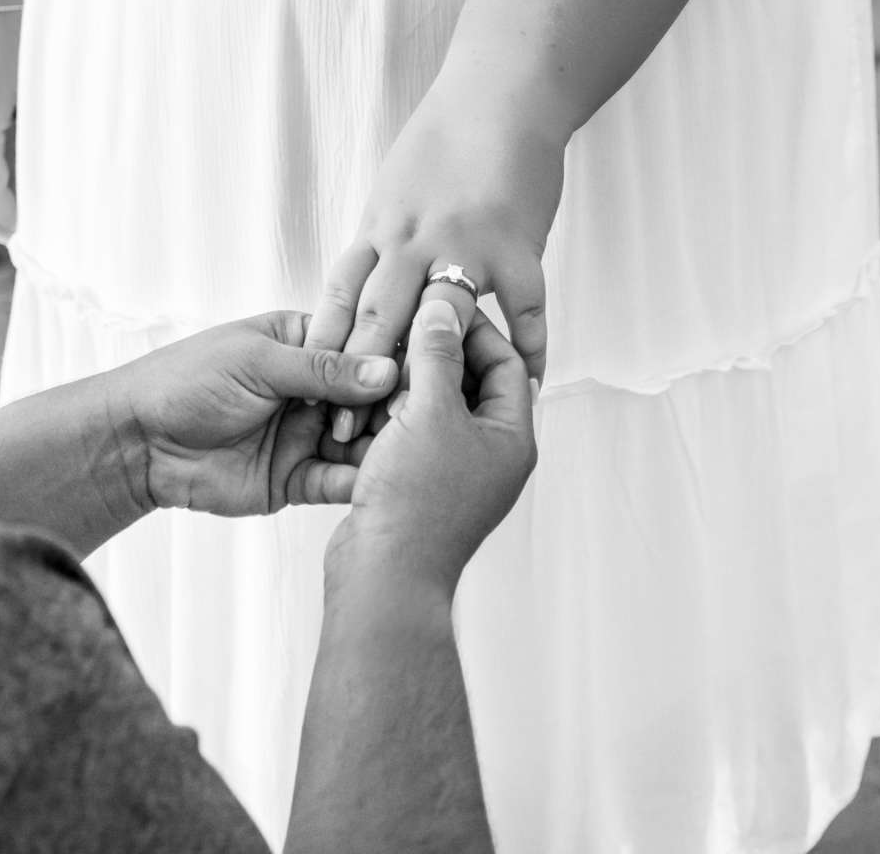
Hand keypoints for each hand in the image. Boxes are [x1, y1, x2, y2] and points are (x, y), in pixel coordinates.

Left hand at [117, 313, 400, 519]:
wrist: (139, 440)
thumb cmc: (188, 380)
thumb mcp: (257, 361)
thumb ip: (321, 369)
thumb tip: (386, 370)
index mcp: (303, 344)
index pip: (360, 348)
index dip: (390, 359)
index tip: (425, 369)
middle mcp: (312, 390)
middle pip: (367, 398)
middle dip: (393, 408)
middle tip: (425, 418)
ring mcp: (305, 435)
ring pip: (358, 442)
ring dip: (382, 448)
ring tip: (413, 454)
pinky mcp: (295, 479)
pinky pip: (335, 482)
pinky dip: (358, 483)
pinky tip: (384, 486)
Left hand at [307, 85, 563, 404]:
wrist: (501, 93)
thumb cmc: (446, 139)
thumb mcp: (394, 188)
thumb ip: (381, 242)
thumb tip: (360, 292)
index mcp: (380, 227)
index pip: (341, 299)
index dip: (324, 351)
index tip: (305, 398)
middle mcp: (413, 240)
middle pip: (379, 320)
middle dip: (358, 381)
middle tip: (344, 437)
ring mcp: (465, 244)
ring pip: (440, 321)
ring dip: (433, 378)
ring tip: (426, 430)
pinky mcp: (516, 244)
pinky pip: (522, 309)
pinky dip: (528, 347)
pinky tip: (529, 383)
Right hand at [332, 300, 535, 592]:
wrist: (383, 576)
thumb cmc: (417, 501)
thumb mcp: (430, 413)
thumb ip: (437, 355)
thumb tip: (443, 307)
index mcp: (511, 439)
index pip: (506, 364)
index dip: (475, 328)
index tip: (441, 303)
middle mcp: (490, 456)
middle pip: (473, 383)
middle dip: (440, 353)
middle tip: (407, 328)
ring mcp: (455, 472)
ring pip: (439, 406)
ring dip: (412, 381)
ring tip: (384, 361)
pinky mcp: (421, 485)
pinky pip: (414, 432)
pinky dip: (395, 412)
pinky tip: (368, 397)